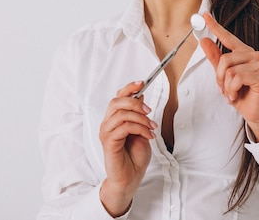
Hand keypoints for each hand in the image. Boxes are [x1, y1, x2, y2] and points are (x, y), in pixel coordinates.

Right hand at [99, 81, 155, 215]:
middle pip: (117, 102)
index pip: (118, 97)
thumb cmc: (134, 156)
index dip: (129, 88)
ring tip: (151, 128)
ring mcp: (106, 132)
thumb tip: (140, 96)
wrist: (131, 177)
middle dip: (135, 103)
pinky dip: (140, 129)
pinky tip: (148, 135)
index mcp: (115, 119)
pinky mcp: (109, 142)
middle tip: (149, 111)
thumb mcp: (141, 129)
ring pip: (122, 114)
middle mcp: (107, 123)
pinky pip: (124, 127)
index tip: (142, 82)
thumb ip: (139, 114)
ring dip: (141, 119)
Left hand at [200, 12, 258, 141]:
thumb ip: (215, 58)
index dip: (216, 26)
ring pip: (230, 70)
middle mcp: (255, 55)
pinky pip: (237, 78)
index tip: (205, 16)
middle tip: (225, 89)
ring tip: (233, 93)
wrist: (255, 112)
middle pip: (225, 59)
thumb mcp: (224, 76)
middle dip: (220, 78)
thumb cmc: (242, 94)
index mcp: (245, 53)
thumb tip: (205, 41)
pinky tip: (237, 95)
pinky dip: (232, 89)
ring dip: (226, 86)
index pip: (229, 37)